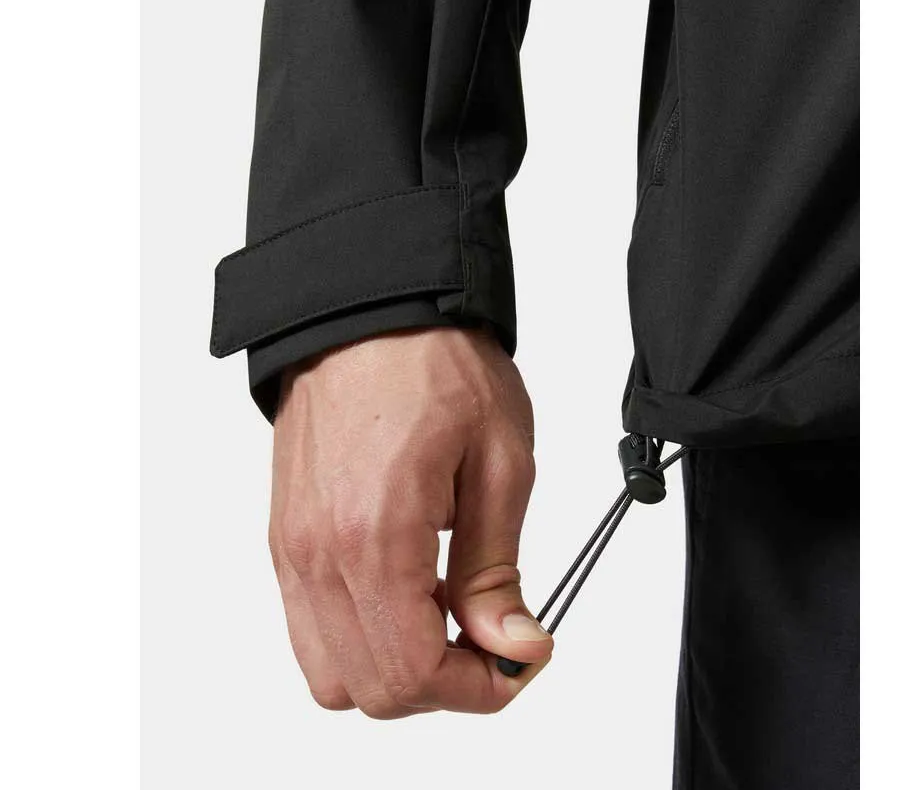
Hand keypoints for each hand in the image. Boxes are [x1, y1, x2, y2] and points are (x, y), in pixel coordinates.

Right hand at [268, 327, 551, 717]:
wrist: (370, 313)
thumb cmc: (435, 365)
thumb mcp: (499, 462)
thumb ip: (497, 570)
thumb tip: (513, 647)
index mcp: (374, 536)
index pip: (413, 674)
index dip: (477, 689)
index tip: (517, 661)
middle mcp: (318, 554)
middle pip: (369, 690)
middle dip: (440, 686)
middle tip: (490, 639)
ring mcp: (292, 548)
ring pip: (331, 672)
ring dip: (396, 665)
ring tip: (447, 609)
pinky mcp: (285, 536)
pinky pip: (311, 625)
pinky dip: (362, 634)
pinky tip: (408, 585)